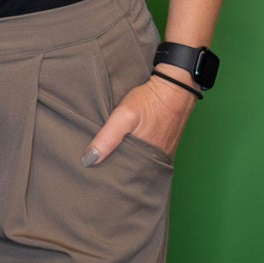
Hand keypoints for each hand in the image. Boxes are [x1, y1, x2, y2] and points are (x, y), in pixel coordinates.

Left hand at [83, 72, 197, 165]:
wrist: (175, 86)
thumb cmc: (150, 100)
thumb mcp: (124, 116)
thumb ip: (108, 138)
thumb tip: (89, 160)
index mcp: (147, 159)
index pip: (123, 176)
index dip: (108, 174)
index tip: (92, 172)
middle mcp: (156, 160)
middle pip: (131, 170)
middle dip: (116, 169)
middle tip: (97, 165)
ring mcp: (162, 153)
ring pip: (139, 162)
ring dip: (126, 160)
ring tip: (108, 157)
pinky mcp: (165, 145)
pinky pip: (148, 154)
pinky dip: (137, 152)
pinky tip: (126, 146)